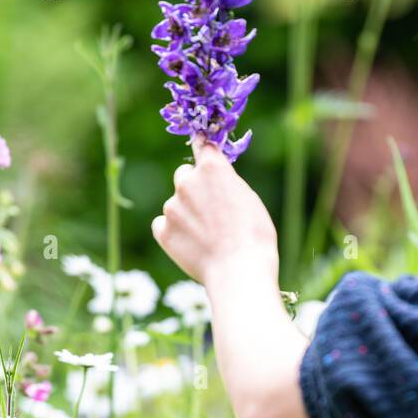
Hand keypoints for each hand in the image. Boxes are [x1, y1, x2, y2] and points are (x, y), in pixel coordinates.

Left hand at [151, 138, 277, 292]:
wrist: (238, 272)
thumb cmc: (254, 238)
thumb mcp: (249, 200)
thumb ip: (227, 184)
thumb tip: (217, 183)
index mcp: (212, 168)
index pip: (203, 146)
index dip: (204, 150)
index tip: (203, 152)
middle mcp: (187, 182)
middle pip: (184, 175)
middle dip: (194, 188)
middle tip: (210, 212)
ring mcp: (171, 207)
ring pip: (176, 204)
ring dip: (186, 214)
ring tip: (206, 238)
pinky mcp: (162, 231)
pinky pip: (163, 226)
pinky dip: (173, 233)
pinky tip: (191, 246)